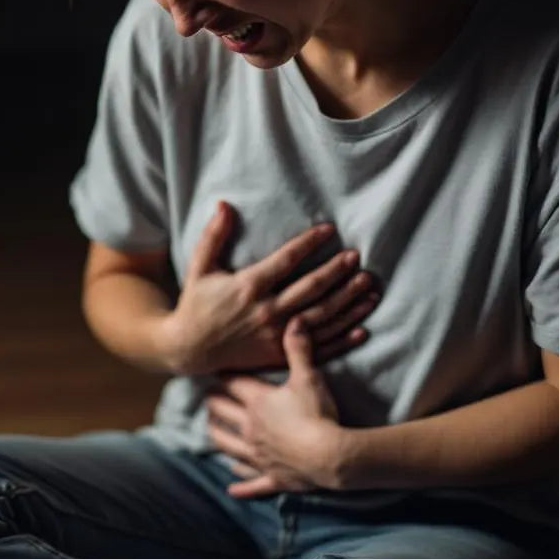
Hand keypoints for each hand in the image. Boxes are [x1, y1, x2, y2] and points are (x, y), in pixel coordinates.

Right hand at [158, 201, 377, 374]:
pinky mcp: (279, 355)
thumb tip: (224, 204)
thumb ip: (213, 236)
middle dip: (337, 271)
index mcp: (248, 286)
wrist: (189, 349)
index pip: (287, 260)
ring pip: (321, 317)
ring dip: (348, 302)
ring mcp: (275, 335)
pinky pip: (317, 348)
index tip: (329, 229)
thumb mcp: (198, 268)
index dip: (309, 242)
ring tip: (369, 288)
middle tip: (356, 257)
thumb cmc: (195, 304)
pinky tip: (361, 328)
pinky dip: (341, 339)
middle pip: (312, 288)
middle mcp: (266, 311)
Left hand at [205, 316, 347, 498]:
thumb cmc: (319, 414)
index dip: (222, 374)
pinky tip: (231, 488)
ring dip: (217, 437)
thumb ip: (299, 348)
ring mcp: (258, 455)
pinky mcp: (271, 476)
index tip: (214, 368)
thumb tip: (295, 318)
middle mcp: (250, 428)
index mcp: (257, 402)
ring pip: (227, 446)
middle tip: (207, 398)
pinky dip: (240, 485)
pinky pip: (251, 483)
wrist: (331, 455)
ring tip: (210, 430)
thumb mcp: (309, 377)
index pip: (231, 383)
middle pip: (221, 413)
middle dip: (213, 404)